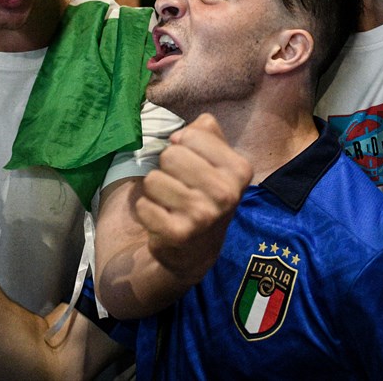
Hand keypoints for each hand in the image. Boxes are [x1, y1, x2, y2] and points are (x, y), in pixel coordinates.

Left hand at [135, 114, 252, 284]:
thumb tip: (181, 133)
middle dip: (168, 168)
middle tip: (180, 187)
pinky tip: (163, 220)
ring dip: (156, 191)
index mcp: (239, 169)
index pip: (190, 135)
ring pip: (153, 179)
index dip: (183, 146)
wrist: (197, 250)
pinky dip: (146, 211)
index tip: (192, 165)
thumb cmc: (203, 194)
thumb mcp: (216, 161)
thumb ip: (206, 133)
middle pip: (170, 155)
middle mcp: (226, 193)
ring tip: (171, 204)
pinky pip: (143, 205)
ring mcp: (204, 215)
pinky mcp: (179, 234)